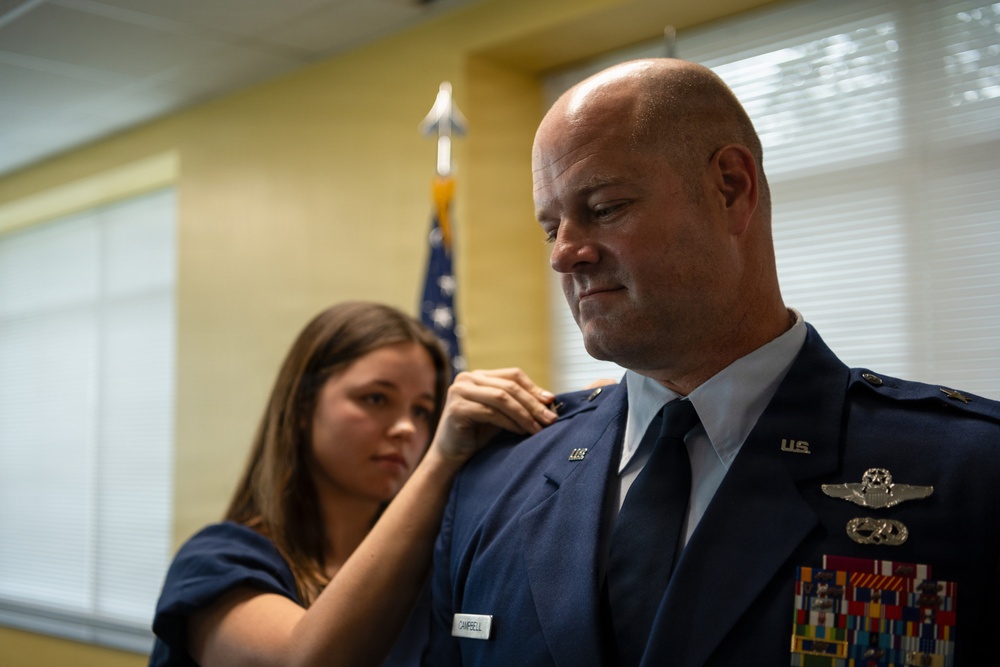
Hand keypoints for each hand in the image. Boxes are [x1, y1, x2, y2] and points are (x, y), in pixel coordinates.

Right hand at [431, 368, 557, 464]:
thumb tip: (549, 399)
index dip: (533, 388)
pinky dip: (510, 422)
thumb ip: (518, 403)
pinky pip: (491, 412)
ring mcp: (459, 391)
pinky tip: (521, 432)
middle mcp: (466, 378)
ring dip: (524, 414)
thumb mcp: (501, 414)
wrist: (451, 457)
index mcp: (478, 376)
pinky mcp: (456, 408)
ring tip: (538, 428)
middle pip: (509, 386)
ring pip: (502, 398)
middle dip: (533, 403)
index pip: (512, 375)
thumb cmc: (478, 435)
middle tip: (551, 419)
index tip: (551, 402)